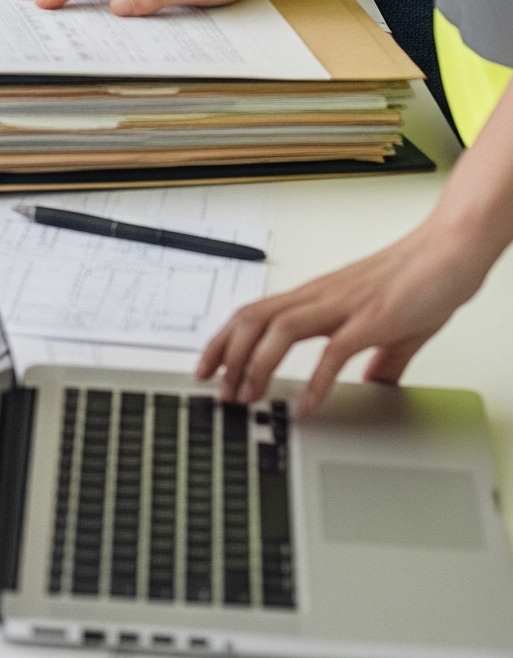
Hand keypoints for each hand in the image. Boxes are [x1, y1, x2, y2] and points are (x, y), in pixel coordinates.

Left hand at [197, 215, 497, 410]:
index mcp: (315, 298)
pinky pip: (335, 350)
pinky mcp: (372, 319)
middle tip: (218, 390)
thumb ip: (376, 357)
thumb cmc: (417, 282)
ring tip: (248, 396)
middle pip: (253, 319)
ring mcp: (342, 306)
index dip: (225, 341)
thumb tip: (373, 383)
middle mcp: (318, 298)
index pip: (254, 315)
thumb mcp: (387, 327)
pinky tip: (309, 404)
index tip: (210, 368)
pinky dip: (317, 379)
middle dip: (227, 354)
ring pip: (280, 329)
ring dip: (257, 364)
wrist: (448, 254)